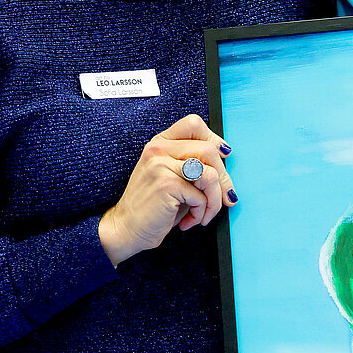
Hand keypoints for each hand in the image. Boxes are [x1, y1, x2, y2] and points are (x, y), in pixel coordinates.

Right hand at [98, 115, 233, 264]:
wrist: (126, 229)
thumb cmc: (154, 206)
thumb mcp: (172, 177)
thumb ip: (193, 163)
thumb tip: (226, 157)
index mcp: (160, 143)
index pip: (193, 124)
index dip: (214, 139)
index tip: (223, 157)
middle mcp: (158, 150)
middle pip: (209, 150)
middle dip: (223, 179)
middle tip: (224, 198)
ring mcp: (161, 165)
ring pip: (210, 174)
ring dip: (214, 201)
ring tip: (203, 214)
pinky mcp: (166, 184)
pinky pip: (201, 196)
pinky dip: (201, 213)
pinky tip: (190, 221)